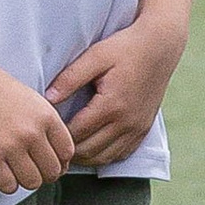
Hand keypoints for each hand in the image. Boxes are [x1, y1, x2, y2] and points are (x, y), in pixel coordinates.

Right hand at [0, 54, 78, 194]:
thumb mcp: (34, 101)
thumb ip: (49, 126)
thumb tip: (61, 160)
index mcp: (47, 117)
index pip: (67, 153)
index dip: (61, 162)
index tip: (51, 162)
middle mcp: (32, 132)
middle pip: (52, 171)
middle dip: (45, 174)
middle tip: (34, 169)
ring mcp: (10, 145)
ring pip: (32, 182)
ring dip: (26, 181)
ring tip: (17, 171)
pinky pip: (8, 186)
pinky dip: (7, 185)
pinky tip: (2, 173)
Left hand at [47, 16, 187, 167]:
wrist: (161, 47)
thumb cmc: (125, 48)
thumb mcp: (95, 56)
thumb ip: (70, 78)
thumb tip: (47, 99)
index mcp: (112, 105)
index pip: (76, 133)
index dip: (57, 135)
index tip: (43, 130)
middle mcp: (126, 122)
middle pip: (88, 151)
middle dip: (67, 151)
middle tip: (50, 142)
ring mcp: (137, 128)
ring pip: (104, 158)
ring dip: (83, 157)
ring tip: (66, 147)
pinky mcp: (144, 129)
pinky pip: (120, 155)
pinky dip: (103, 156)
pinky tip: (90, 147)